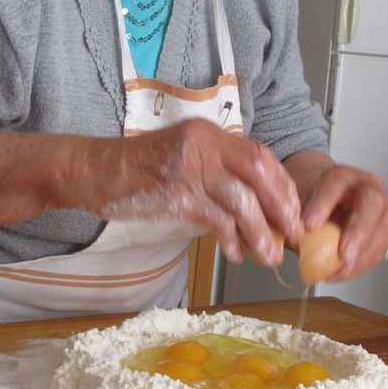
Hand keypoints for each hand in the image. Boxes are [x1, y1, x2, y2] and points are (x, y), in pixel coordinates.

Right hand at [83, 118, 302, 264]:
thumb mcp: (181, 156)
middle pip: (259, 174)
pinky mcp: (176, 194)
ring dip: (261, 233)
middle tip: (292, 234)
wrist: (94, 170)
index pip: (260, 155)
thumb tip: (250, 202)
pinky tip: (236, 252)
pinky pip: (217, 220)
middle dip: (282, 207)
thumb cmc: (137, 169)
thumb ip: (214, 170)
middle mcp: (203, 145)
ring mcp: (190, 168)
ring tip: (269, 255)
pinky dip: (232, 239)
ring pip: (243, 202)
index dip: (282, 184)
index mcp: (208, 133)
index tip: (293, 210)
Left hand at [285, 154, 387, 281]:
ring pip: (381, 229)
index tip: (309, 226)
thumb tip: (293, 238)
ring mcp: (381, 210)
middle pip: (371, 204)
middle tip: (344, 253)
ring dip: (362, 255)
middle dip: (358, 230)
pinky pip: (379, 249)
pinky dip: (362, 265)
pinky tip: (343, 273)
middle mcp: (367, 188)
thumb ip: (296, 217)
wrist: (329, 200)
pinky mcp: (384, 231)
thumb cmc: (313, 201)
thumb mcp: (300, 201)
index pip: (335, 184)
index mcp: (343, 175)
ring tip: (340, 271)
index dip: (322, 205)